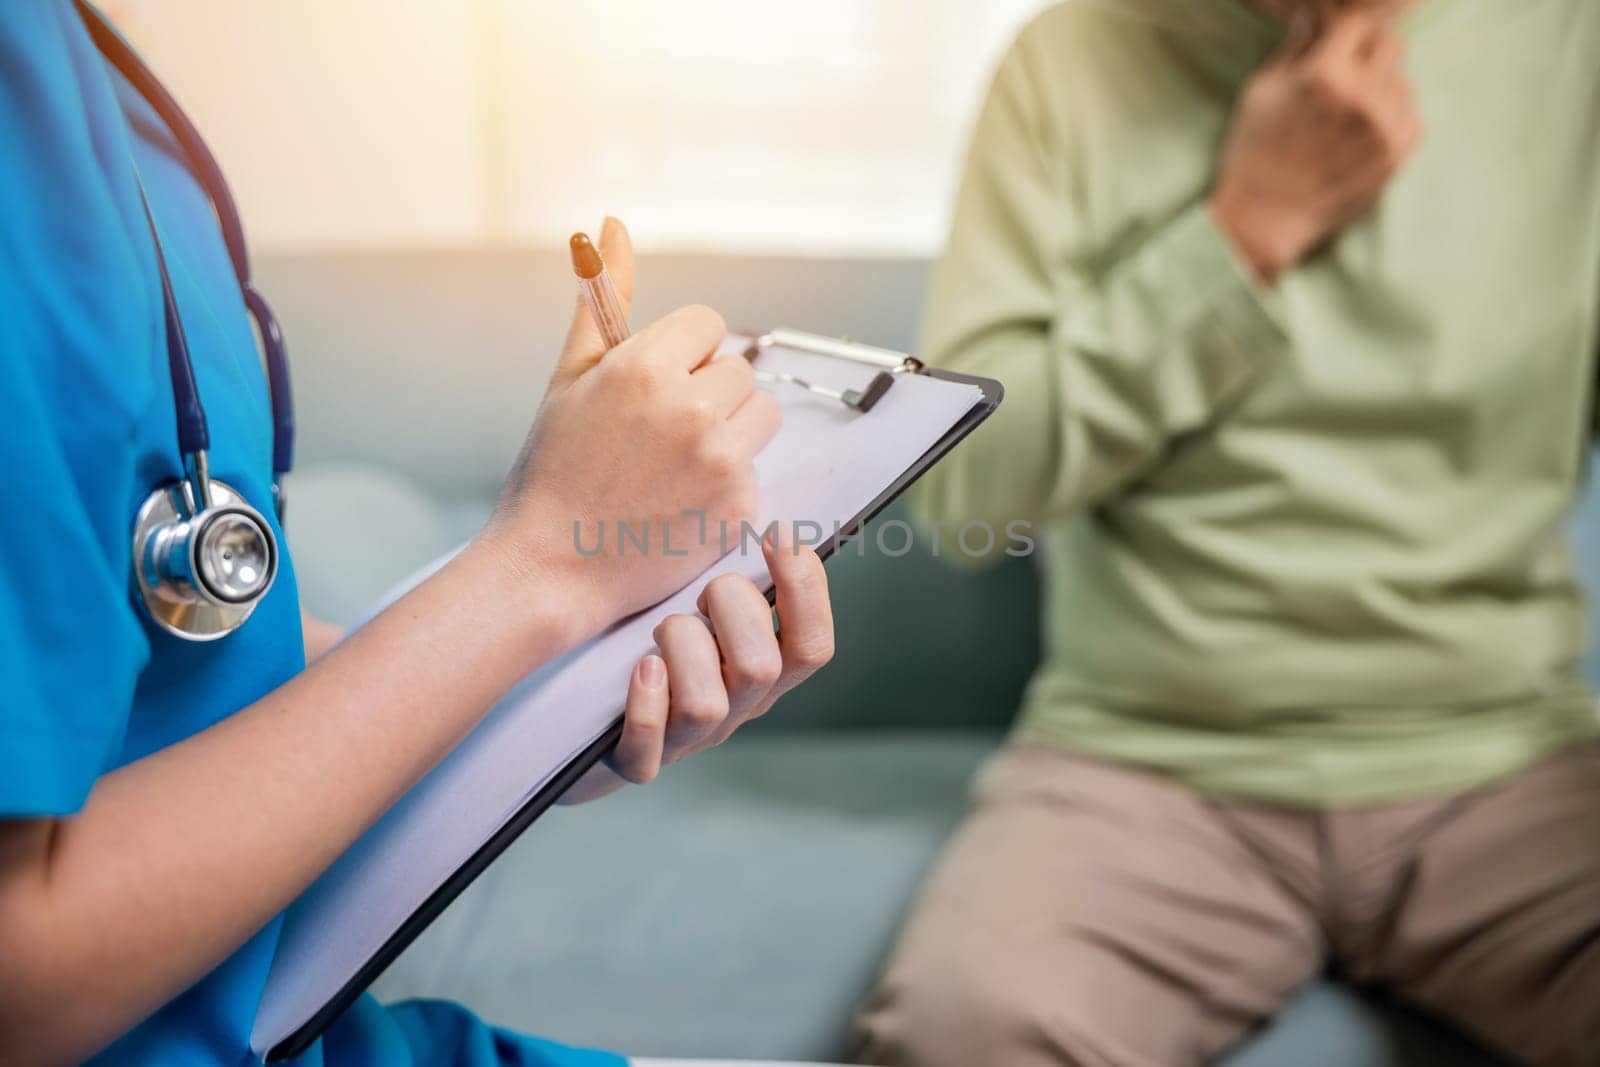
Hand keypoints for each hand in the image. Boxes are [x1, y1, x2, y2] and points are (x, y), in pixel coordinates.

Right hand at [481, 218, 782, 638]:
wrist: (551, 568)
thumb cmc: (553, 471)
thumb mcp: (570, 377)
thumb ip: (603, 299)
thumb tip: (610, 226)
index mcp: (646, 368)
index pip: (709, 324)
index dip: (683, 354)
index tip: (656, 386)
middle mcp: (691, 410)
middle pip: (739, 370)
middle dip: (708, 394)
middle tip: (660, 435)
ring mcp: (721, 461)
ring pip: (760, 415)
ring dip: (731, 431)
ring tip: (678, 464)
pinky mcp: (739, 506)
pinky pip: (756, 469)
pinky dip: (728, 483)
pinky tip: (681, 502)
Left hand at [561, 531, 834, 803]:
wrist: (583, 717)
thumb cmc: (655, 637)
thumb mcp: (705, 602)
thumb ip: (734, 569)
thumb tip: (749, 503)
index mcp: (765, 670)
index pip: (813, 644)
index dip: (806, 588)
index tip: (776, 533)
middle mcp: (735, 708)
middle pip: (762, 667)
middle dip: (731, 609)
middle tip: (699, 590)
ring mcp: (688, 740)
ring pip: (707, 705)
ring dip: (681, 649)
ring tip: (656, 631)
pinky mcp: (636, 764)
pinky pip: (648, 750)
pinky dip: (645, 705)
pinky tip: (638, 668)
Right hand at [1209, 5, 1421, 281]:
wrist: (1264, 216)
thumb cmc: (1254, 151)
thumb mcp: (1261, 91)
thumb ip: (1296, 48)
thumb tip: (1316, 16)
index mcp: (1323, 74)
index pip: (1358, 24)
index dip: (1346, 33)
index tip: (1337, 45)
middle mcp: (1359, 96)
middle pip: (1392, 46)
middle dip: (1371, 53)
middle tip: (1348, 75)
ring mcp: (1382, 127)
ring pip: (1403, 83)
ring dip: (1382, 90)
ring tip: (1350, 115)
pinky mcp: (1395, 155)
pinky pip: (1412, 118)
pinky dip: (1392, 121)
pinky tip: (1363, 136)